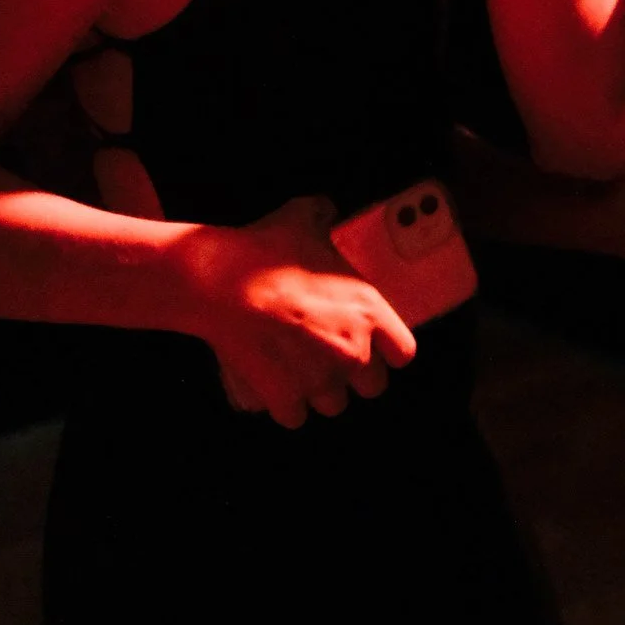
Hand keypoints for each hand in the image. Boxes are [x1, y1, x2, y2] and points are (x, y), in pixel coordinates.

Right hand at [178, 196, 415, 428]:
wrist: (220, 283)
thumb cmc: (266, 251)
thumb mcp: (305, 219)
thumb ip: (325, 215)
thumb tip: (326, 208)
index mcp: (370, 312)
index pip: (404, 353)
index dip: (388, 351)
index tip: (374, 346)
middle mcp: (353, 351)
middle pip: (372, 386)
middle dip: (352, 375)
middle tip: (328, 357)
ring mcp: (320, 380)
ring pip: (333, 405)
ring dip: (318, 392)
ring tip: (297, 369)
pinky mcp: (285, 398)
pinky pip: (295, 417)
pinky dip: (284, 406)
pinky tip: (273, 386)